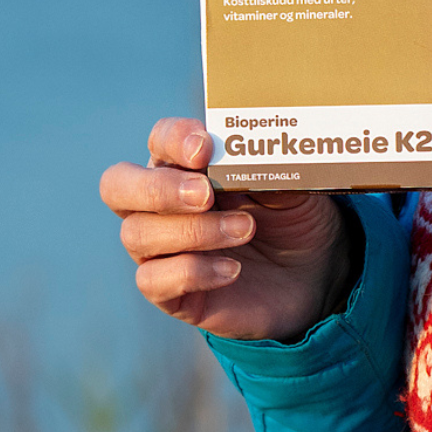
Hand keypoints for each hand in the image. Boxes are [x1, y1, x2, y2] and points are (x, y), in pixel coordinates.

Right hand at [100, 117, 352, 342]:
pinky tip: (232, 270)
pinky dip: (193, 272)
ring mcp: (161, 250)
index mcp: (186, 166)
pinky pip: (153, 281)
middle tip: (205, 194)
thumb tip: (257, 150)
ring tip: (245, 229)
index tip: (204, 149)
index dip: (174, 140)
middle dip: (158, 187)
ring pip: (137, 234)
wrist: (313, 273)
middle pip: (118, 186)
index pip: (160, 141)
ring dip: (194, 230)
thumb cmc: (292, 217)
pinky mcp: (170, 292)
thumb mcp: (290, 185)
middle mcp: (162, 205)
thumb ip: (267, 167)